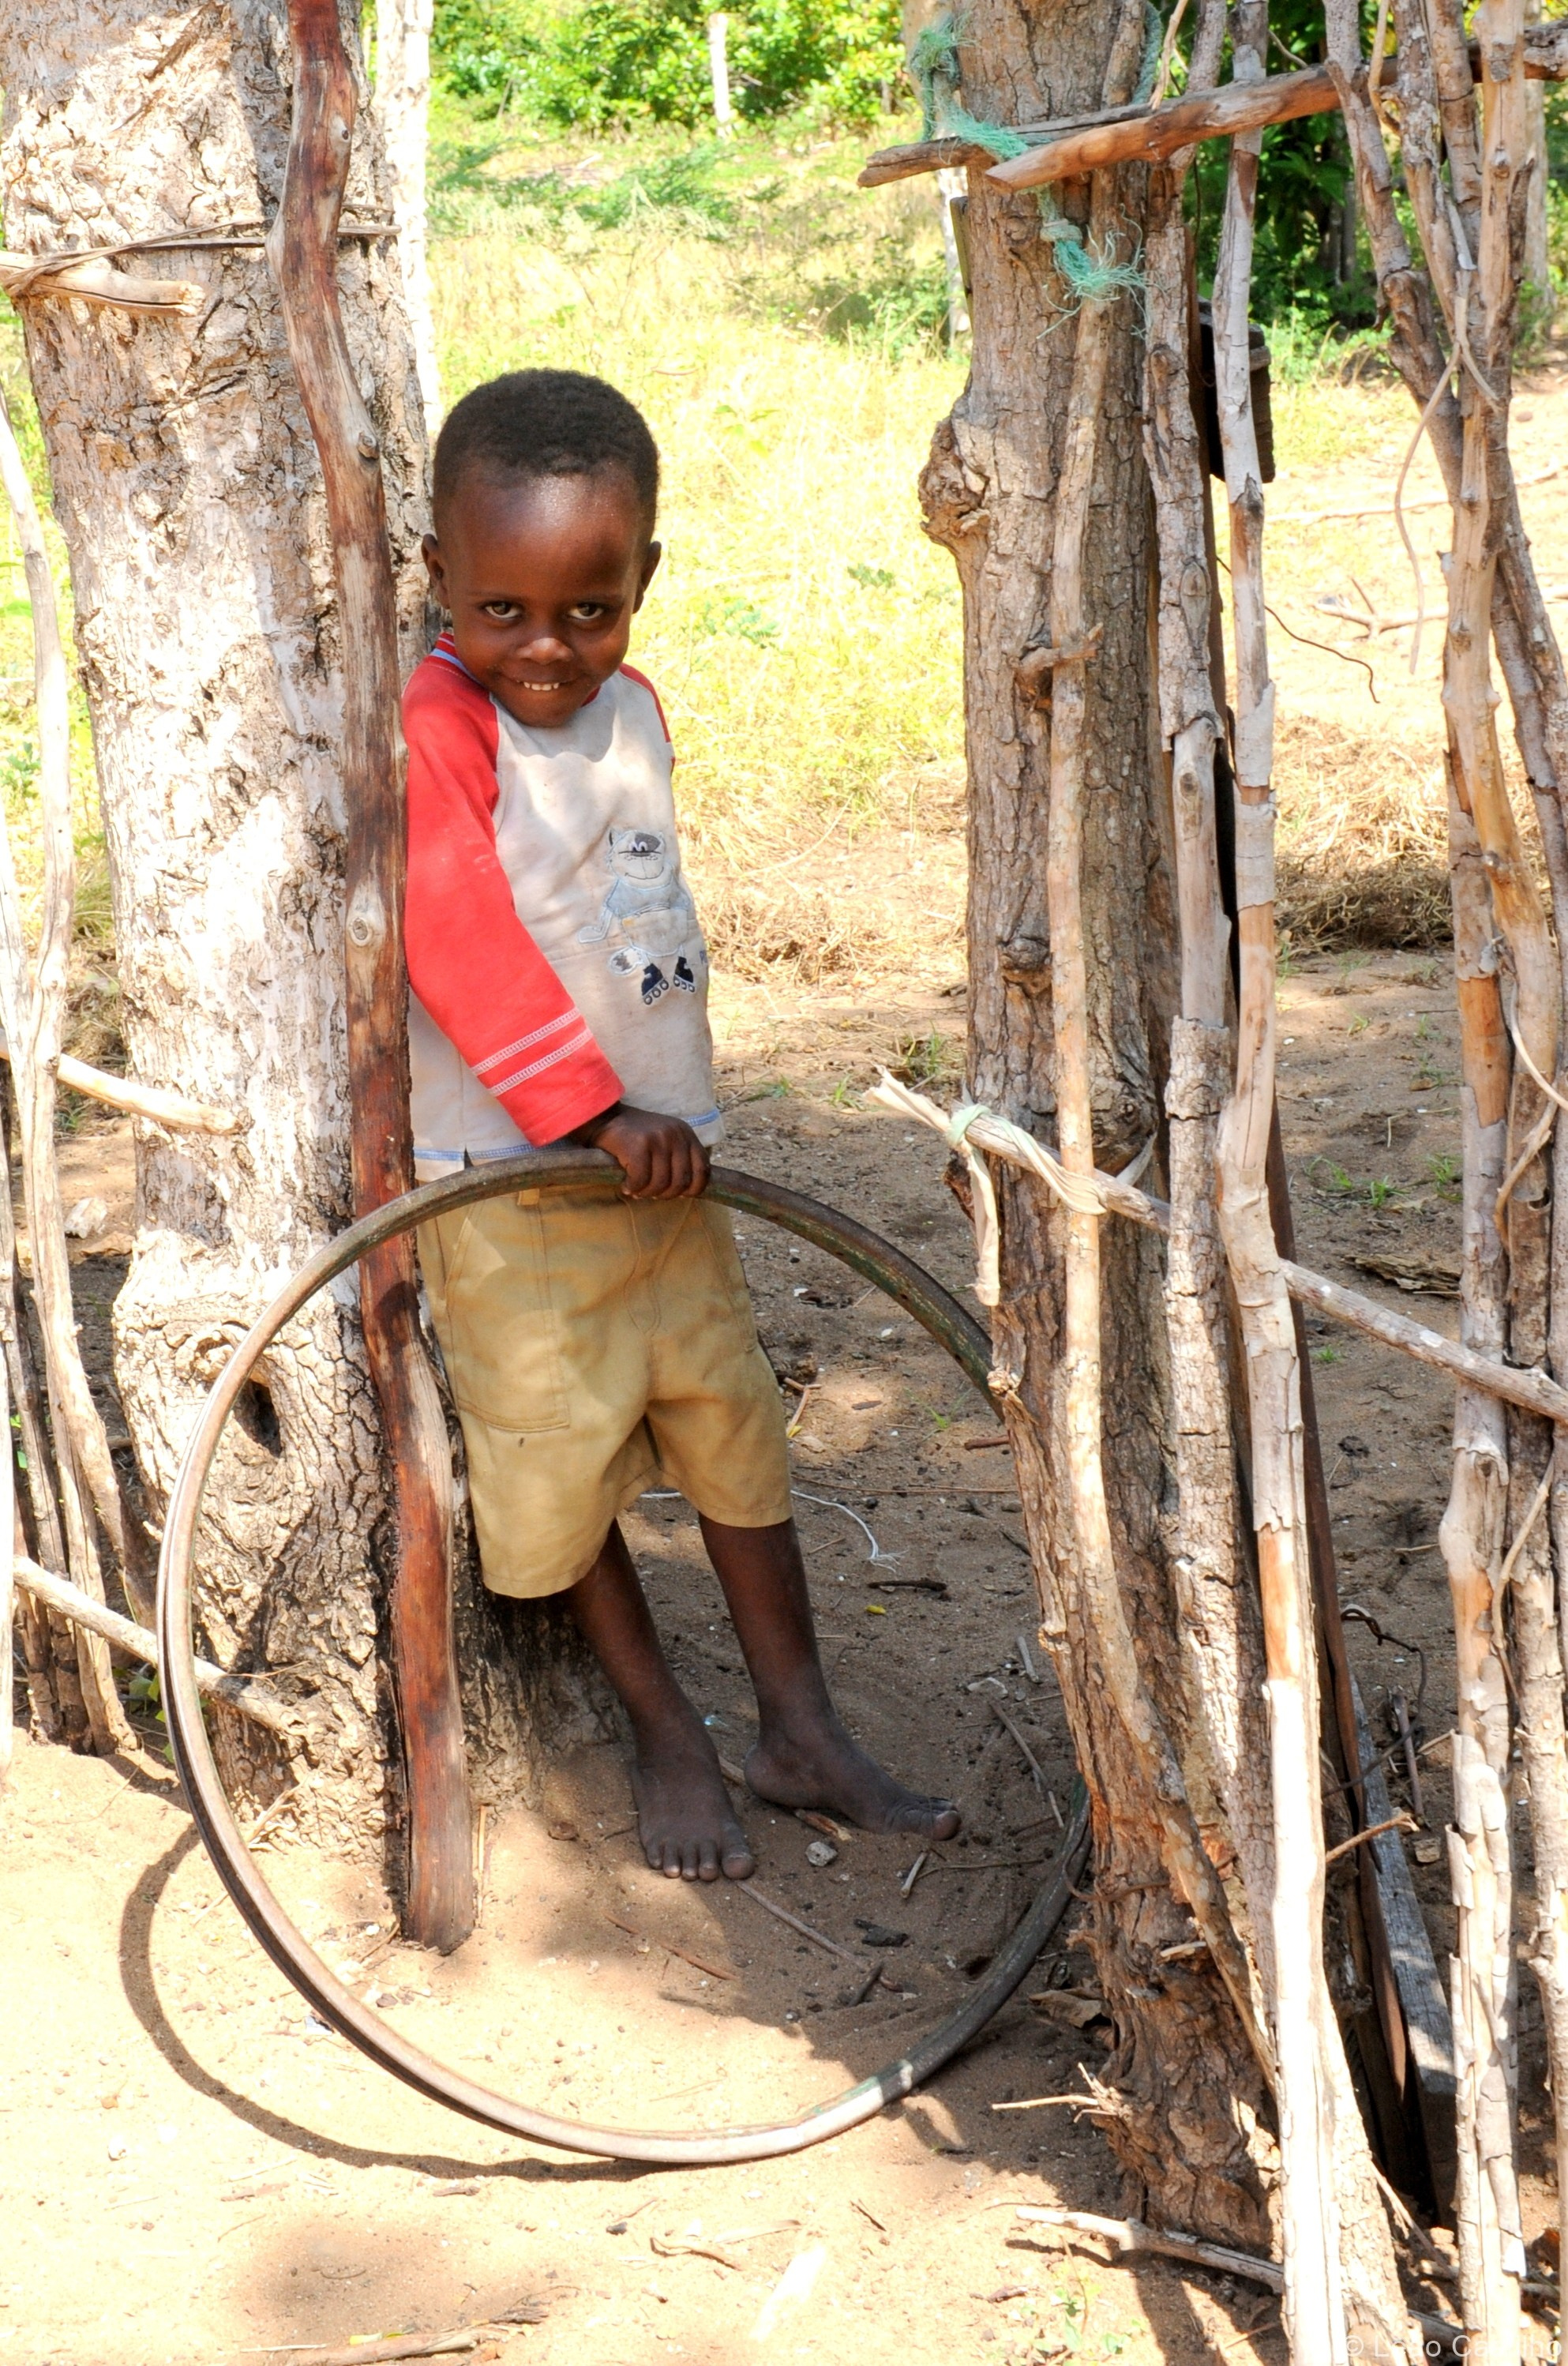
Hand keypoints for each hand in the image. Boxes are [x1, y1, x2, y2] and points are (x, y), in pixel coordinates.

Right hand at [574, 1103, 709, 1198]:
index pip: (702, 1169)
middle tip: (651, 1193)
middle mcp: (675, 1135)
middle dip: (665, 1194)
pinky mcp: (638, 1146)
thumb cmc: (635, 1137)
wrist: (605, 1119)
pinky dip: (632, 1187)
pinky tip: (626, 1185)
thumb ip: (679, 1160)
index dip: (693, 1189)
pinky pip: (641, 1181)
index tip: (678, 1194)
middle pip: (681, 1181)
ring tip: (637, 1189)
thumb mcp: (665, 1141)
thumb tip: (686, 1192)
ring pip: (660, 1184)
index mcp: (686, 1134)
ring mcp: (657, 1139)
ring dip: (646, 1192)